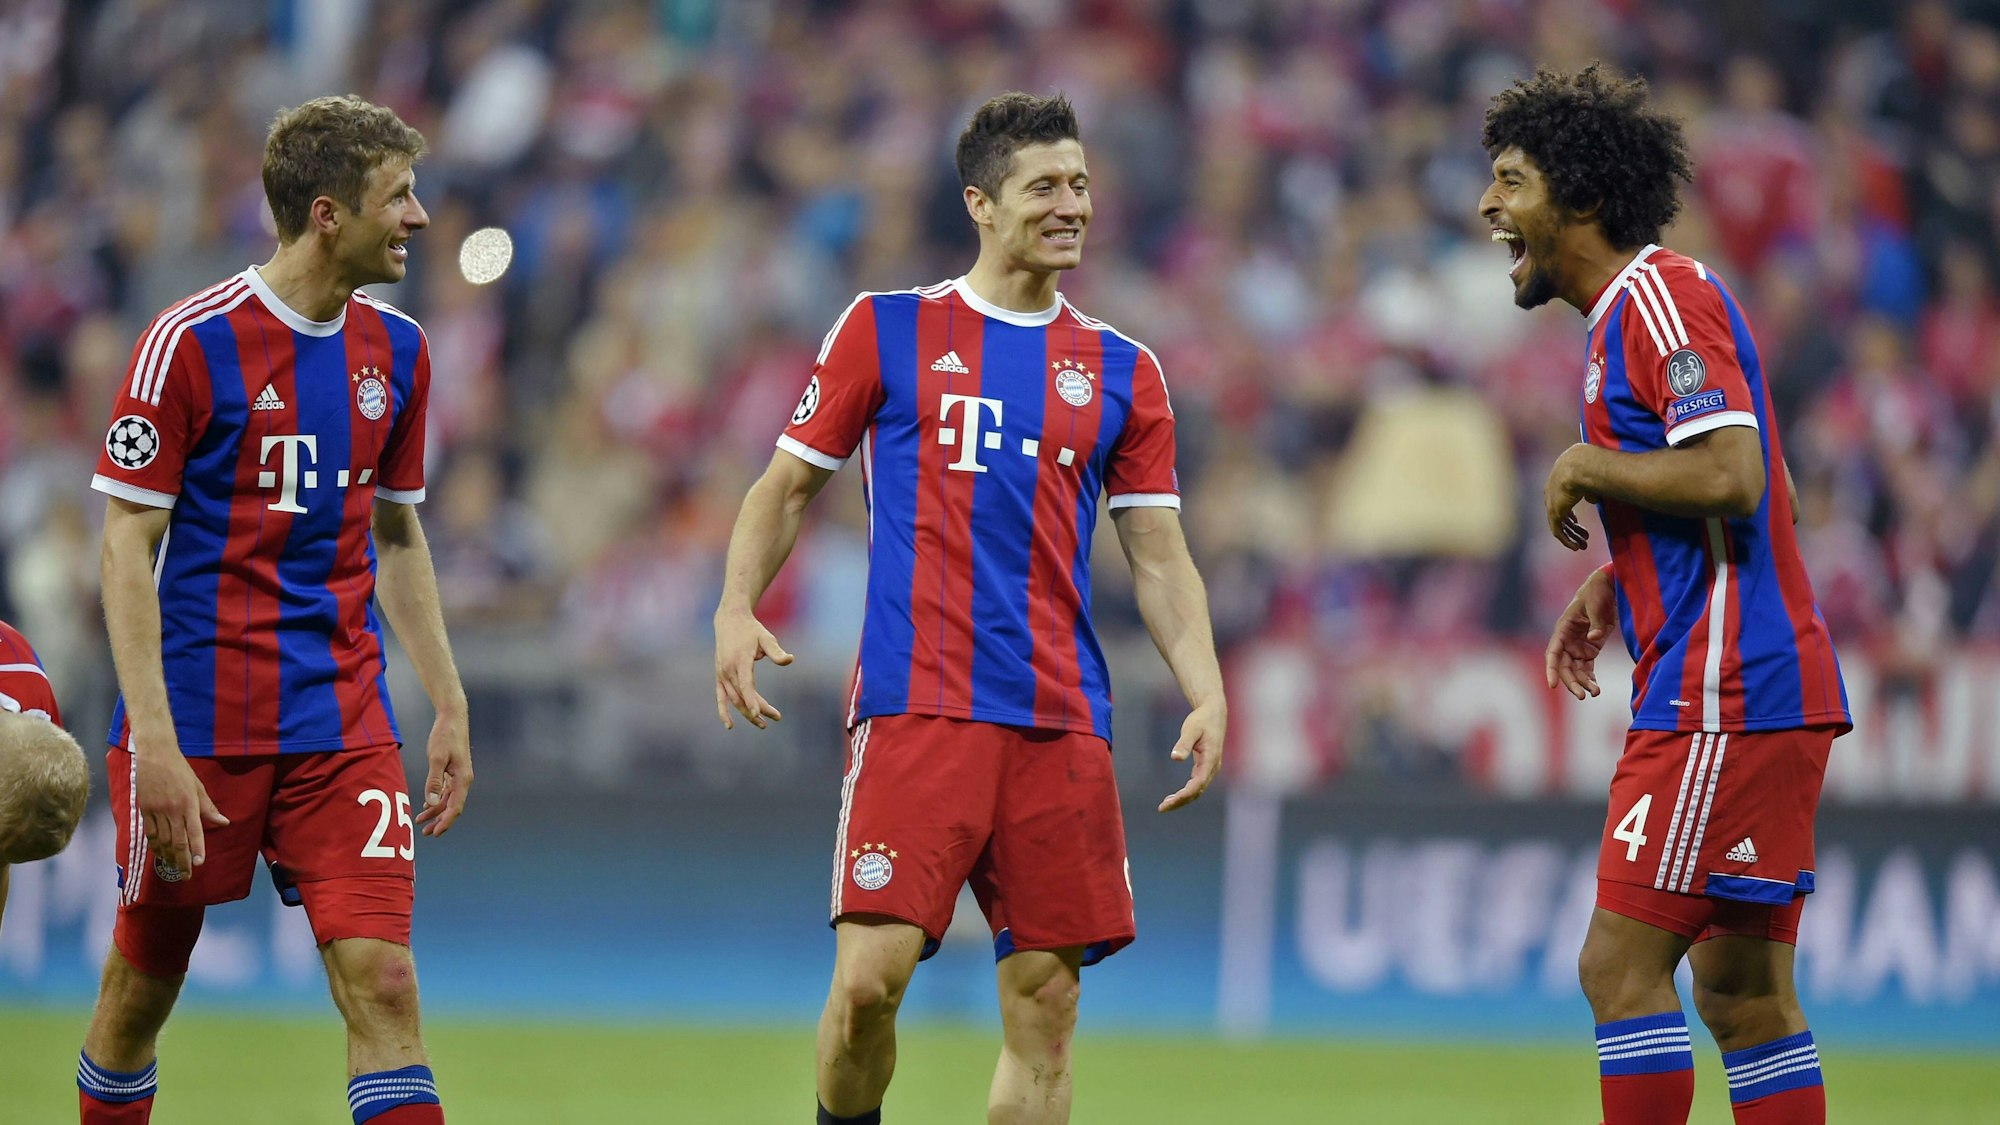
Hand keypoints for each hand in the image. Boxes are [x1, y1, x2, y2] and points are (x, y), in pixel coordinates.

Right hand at [134, 733, 227, 877]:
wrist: (155, 755)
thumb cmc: (181, 770)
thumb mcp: (198, 787)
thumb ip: (209, 808)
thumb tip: (224, 822)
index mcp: (189, 804)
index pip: (194, 832)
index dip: (197, 849)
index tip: (199, 864)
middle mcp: (172, 810)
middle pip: (177, 841)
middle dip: (182, 861)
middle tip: (187, 875)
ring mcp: (156, 811)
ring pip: (162, 841)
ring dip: (168, 856)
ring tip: (173, 868)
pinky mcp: (144, 810)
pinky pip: (150, 833)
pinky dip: (155, 846)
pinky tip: (159, 853)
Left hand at [415, 707, 471, 835]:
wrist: (452, 717)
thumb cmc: (445, 735)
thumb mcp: (436, 758)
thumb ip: (434, 781)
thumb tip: (432, 802)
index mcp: (463, 779)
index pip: (456, 807)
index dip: (446, 822)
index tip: (436, 833)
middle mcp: (463, 780)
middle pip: (453, 806)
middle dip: (440, 821)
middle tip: (426, 833)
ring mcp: (459, 776)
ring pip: (448, 800)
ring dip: (436, 811)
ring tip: (421, 822)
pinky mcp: (453, 770)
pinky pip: (446, 791)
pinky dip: (437, 800)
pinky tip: (427, 805)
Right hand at [714, 610, 792, 729]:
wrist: (730, 620)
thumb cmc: (751, 630)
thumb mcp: (766, 637)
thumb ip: (776, 651)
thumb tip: (790, 660)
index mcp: (740, 660)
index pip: (746, 685)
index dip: (752, 700)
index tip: (759, 713)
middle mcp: (728, 669)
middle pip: (742, 696)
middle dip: (758, 710)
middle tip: (777, 717)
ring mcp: (721, 674)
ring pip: (734, 699)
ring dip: (747, 713)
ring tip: (763, 724)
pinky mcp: (719, 676)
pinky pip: (720, 697)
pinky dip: (723, 711)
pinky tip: (729, 725)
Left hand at [1159, 702, 1224, 812]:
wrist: (1214, 714)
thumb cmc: (1202, 720)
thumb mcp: (1191, 729)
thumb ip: (1184, 743)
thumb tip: (1175, 758)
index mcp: (1211, 760)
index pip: (1197, 784)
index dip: (1184, 795)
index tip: (1168, 802)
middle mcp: (1213, 767)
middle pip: (1197, 791)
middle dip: (1181, 801)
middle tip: (1162, 808)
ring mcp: (1210, 768)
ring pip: (1198, 790)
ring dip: (1183, 799)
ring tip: (1165, 806)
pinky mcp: (1206, 767)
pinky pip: (1197, 785)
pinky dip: (1186, 792)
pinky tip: (1175, 796)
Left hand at [1544, 443, 1598, 551]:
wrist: (1579, 466)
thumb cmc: (1588, 467)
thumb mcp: (1590, 479)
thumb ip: (1590, 490)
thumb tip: (1592, 499)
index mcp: (1558, 483)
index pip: (1561, 502)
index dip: (1569, 514)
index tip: (1577, 522)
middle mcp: (1551, 494)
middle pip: (1561, 515)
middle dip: (1573, 528)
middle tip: (1584, 537)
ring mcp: (1551, 503)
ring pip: (1560, 525)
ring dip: (1572, 536)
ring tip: (1582, 546)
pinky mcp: (1554, 512)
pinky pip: (1558, 531)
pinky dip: (1566, 540)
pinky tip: (1575, 547)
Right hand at [1545, 567, 1616, 700]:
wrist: (1608, 589)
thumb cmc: (1596, 593)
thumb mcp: (1596, 605)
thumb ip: (1595, 623)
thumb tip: (1594, 639)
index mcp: (1563, 629)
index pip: (1553, 653)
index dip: (1551, 669)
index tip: (1552, 684)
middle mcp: (1567, 641)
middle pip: (1564, 667)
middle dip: (1571, 682)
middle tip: (1581, 696)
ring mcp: (1578, 647)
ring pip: (1576, 671)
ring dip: (1583, 683)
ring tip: (1595, 693)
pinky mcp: (1590, 650)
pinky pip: (1587, 669)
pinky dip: (1591, 679)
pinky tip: (1596, 689)